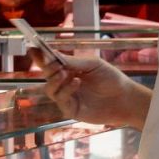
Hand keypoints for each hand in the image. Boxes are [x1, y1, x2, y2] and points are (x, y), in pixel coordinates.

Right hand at [31, 49, 147, 128]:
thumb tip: (53, 54)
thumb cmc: (112, 79)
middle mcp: (65, 83)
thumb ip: (73, 61)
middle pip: (47, 75)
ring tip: (65, 74)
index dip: (41, 57)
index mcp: (70, 70)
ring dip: (55, 80)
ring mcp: (67, 97)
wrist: (125, 98)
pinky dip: (66, 90)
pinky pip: (60, 99)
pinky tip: (76, 83)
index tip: (33, 49)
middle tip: (52, 63)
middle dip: (47, 68)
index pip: (51, 63)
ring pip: (49, 89)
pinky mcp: (70, 109)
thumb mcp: (92, 64)